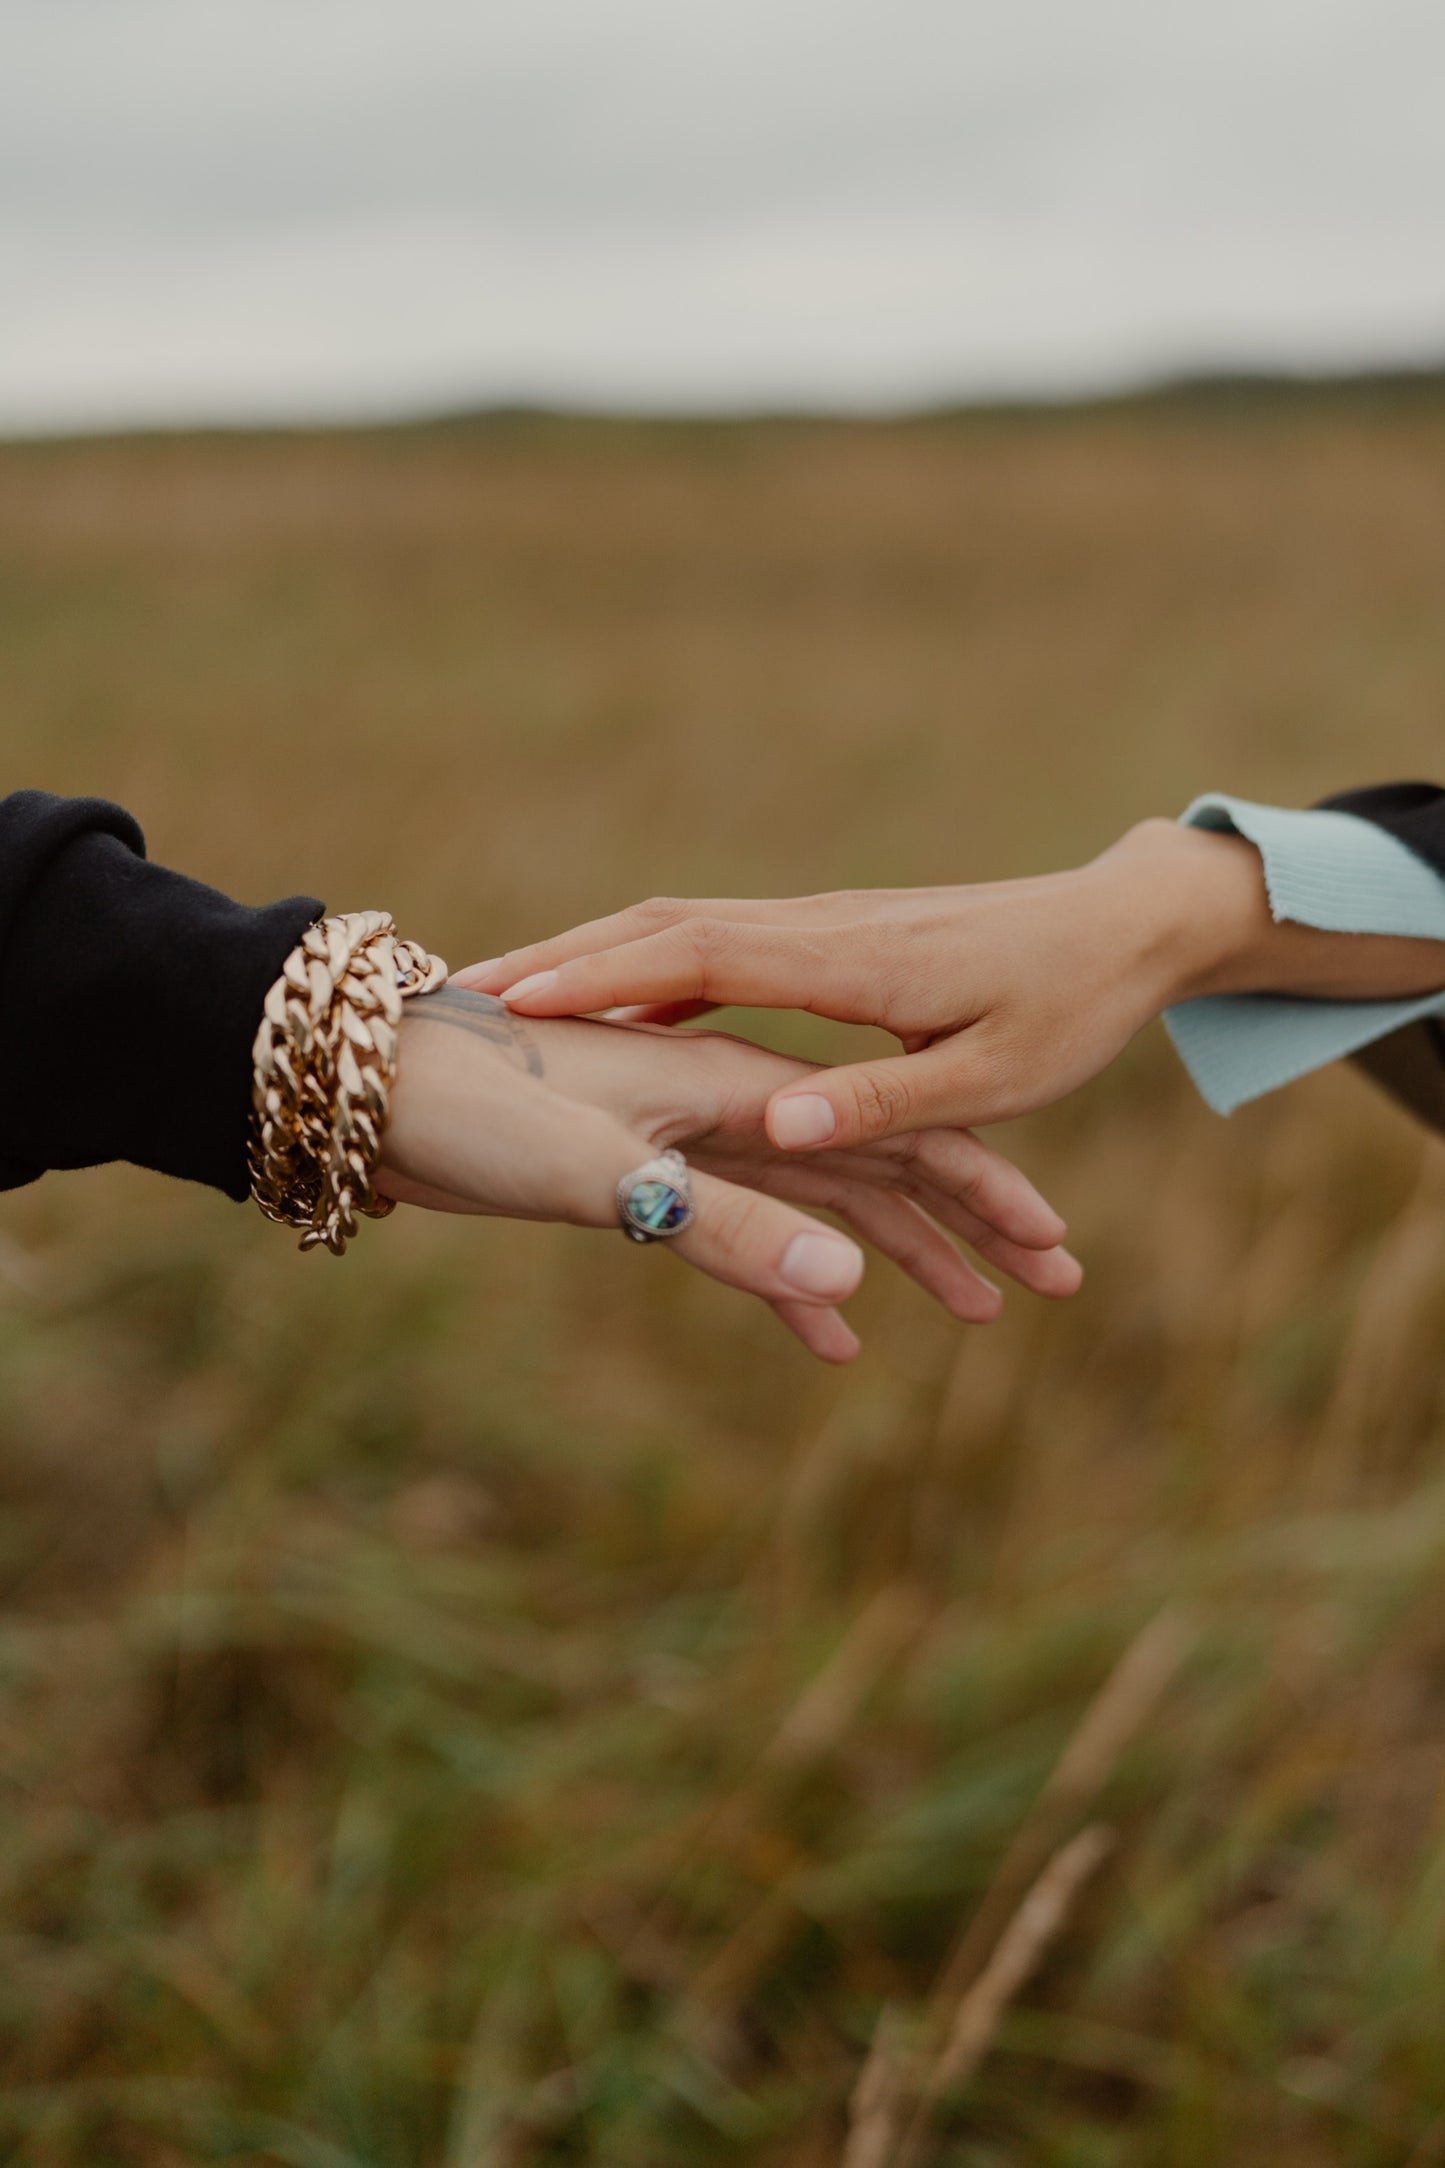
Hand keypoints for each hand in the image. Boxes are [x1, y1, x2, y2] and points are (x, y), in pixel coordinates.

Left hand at [380, 987, 1079, 1361]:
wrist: (373, 1094)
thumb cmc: (474, 1112)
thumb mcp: (599, 1172)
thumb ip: (718, 1226)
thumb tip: (845, 1285)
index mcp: (738, 1082)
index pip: (897, 1138)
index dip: (981, 1195)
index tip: (1054, 1252)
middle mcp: (734, 1103)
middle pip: (885, 1165)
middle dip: (971, 1225)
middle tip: (1054, 1287)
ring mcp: (694, 1141)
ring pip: (827, 1201)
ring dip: (903, 1258)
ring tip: (980, 1318)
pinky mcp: (649, 1179)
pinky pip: (750, 1236)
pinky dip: (798, 1286)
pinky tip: (837, 1339)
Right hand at [463, 821, 1444, 1147]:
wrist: (1119, 924)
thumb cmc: (1066, 1008)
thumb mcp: (989, 1074)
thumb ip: (881, 1106)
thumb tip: (780, 1134)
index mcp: (845, 963)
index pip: (695, 950)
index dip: (601, 972)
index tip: (514, 994)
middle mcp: (817, 931)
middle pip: (665, 927)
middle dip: (569, 956)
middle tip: (473, 989)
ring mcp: (820, 929)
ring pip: (683, 931)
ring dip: (600, 956)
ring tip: (513, 993)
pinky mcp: (831, 942)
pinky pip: (719, 948)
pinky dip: (652, 966)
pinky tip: (620, 1001)